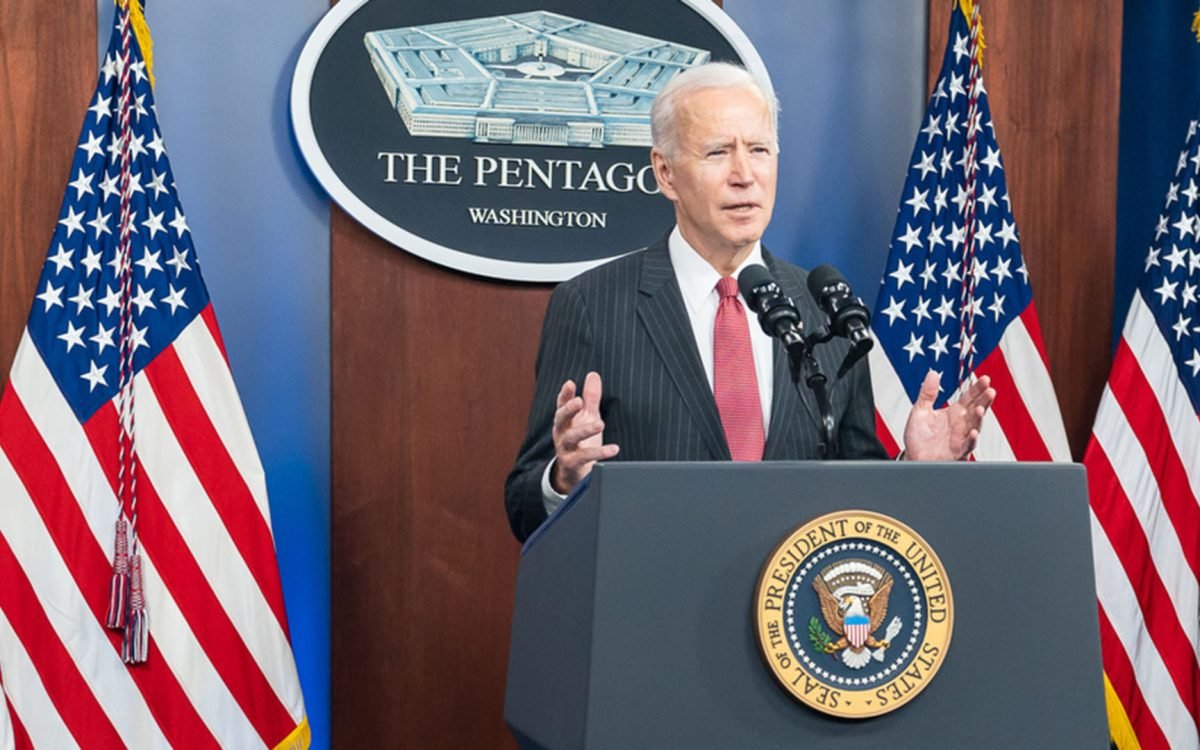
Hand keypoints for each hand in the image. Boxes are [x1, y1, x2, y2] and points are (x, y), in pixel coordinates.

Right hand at [551, 372, 618, 493]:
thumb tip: (593, 375)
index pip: (562, 404)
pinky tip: (614, 449)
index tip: (570, 383)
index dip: (565, 394)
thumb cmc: (582, 441)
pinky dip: (599, 453)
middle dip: (568, 410)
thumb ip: (590, 398)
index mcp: (564, 420)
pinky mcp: (572, 464)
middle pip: (561, 419)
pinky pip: (584, 457)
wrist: (574, 474)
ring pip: (571, 438)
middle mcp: (561, 433)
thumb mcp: (587, 418)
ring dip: (585, 430)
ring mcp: (565, 449)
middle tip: (579, 402)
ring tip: (600, 423)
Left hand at [902, 371, 994, 460]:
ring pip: (974, 426)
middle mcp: (961, 424)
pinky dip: (971, 439)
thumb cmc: (918, 437)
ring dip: (978, 418)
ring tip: (980, 408)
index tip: (985, 379)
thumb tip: (933, 373)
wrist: (913, 458)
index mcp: (954, 413)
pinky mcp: (957, 451)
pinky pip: (967, 445)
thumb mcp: (920, 411)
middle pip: (976, 409)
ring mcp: (961, 438)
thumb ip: (928, 393)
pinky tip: (972, 432)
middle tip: (990, 390)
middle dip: (984, 400)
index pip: (969, 398)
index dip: (977, 389)